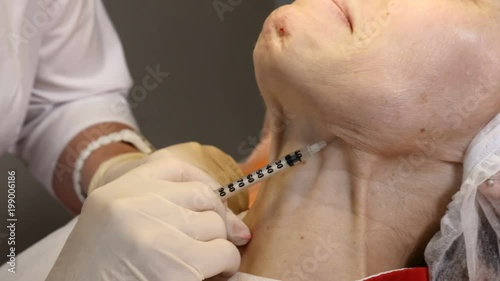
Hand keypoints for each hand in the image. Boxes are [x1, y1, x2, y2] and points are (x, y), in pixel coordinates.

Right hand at [46, 154, 250, 280]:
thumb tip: (232, 221)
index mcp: (115, 192)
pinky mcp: (174, 265)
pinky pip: (223, 252)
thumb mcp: (114, 225)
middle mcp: (132, 205)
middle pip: (201, 195)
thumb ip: (156, 208)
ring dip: (219, 245)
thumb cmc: (95, 274)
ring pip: (215, 224)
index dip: (202, 182)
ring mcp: (153, 233)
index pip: (174, 167)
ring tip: (205, 262)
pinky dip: (225, 265)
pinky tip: (211, 275)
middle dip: (215, 219)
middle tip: (209, 242)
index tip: (211, 201)